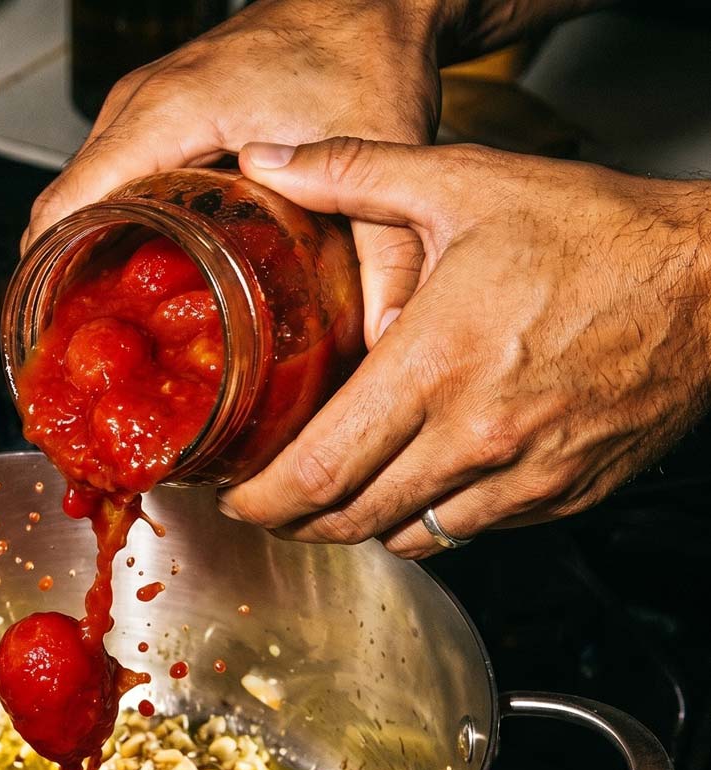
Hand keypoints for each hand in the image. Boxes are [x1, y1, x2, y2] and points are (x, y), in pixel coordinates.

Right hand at [24, 0, 445, 346]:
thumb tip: (387, 335)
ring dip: (80, 257)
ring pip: (82, 194)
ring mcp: (144, 107)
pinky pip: (108, 178)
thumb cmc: (364, 52)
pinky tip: (132, 277)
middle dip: (61, 282)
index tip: (50, 336)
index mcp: (169, 114)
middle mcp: (141, 106)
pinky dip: (105, 227)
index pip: (66, 202)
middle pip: (62, 206)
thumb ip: (387, 256)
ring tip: (101, 327)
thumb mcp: (378, 158)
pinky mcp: (160, 116)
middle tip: (83, 352)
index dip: (46, 276)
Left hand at [219, 138, 710, 556]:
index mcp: (436, 365)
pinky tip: (412, 486)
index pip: (318, 470)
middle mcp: (475, 436)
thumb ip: (354, 174)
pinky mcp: (557, 497)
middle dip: (294, 523)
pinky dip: (425, 521)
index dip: (262, 499)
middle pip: (349, 519)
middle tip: (269, 505)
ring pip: (406, 538)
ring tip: (333, 497)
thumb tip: (269, 164)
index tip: (235, 496)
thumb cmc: (601, 235)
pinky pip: (467, 533)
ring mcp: (519, 477)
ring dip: (357, 525)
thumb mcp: (467, 184)